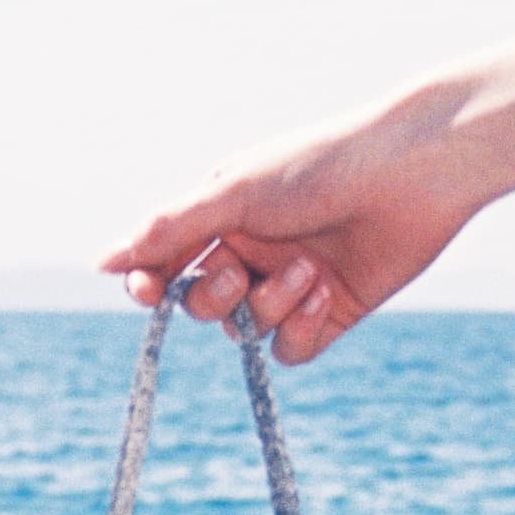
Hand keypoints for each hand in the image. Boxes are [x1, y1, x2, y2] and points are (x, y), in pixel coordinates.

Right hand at [98, 81, 498, 364]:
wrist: (413, 174)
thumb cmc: (321, 165)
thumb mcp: (234, 193)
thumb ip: (169, 231)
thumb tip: (101, 262)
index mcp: (222, 217)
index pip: (166, 265)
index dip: (150, 284)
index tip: (147, 291)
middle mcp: (252, 253)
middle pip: (200, 305)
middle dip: (215, 295)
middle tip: (239, 271)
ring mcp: (289, 286)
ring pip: (244, 329)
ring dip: (269, 305)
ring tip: (309, 269)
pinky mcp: (329, 313)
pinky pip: (289, 349)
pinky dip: (300, 328)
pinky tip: (325, 292)